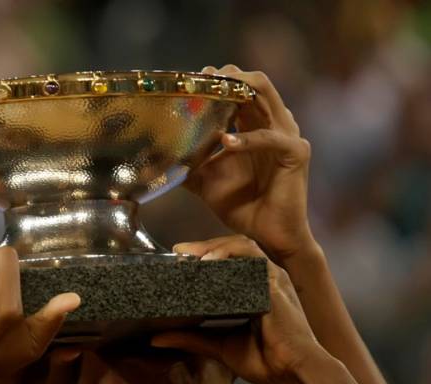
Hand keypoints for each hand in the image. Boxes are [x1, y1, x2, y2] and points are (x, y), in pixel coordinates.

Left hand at [154, 235, 323, 383]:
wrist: (295, 374)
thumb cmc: (265, 362)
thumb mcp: (220, 346)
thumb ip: (191, 338)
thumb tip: (155, 340)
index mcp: (254, 289)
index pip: (228, 260)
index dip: (204, 254)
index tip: (178, 257)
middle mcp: (264, 279)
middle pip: (233, 247)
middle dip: (205, 245)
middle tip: (179, 250)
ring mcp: (271, 278)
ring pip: (242, 245)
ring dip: (215, 246)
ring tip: (192, 255)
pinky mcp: (275, 283)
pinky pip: (252, 257)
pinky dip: (229, 254)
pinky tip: (209, 262)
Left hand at [183, 64, 312, 259]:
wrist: (267, 237)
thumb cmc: (242, 207)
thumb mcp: (206, 180)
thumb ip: (188, 164)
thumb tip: (157, 159)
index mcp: (255, 126)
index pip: (241, 88)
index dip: (219, 80)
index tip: (193, 81)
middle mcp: (274, 124)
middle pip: (255, 83)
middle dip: (228, 77)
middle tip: (202, 80)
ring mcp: (287, 136)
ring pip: (265, 96)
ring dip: (238, 91)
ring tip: (212, 96)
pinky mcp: (295, 153)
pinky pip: (270, 137)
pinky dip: (246, 138)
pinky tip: (225, 142)